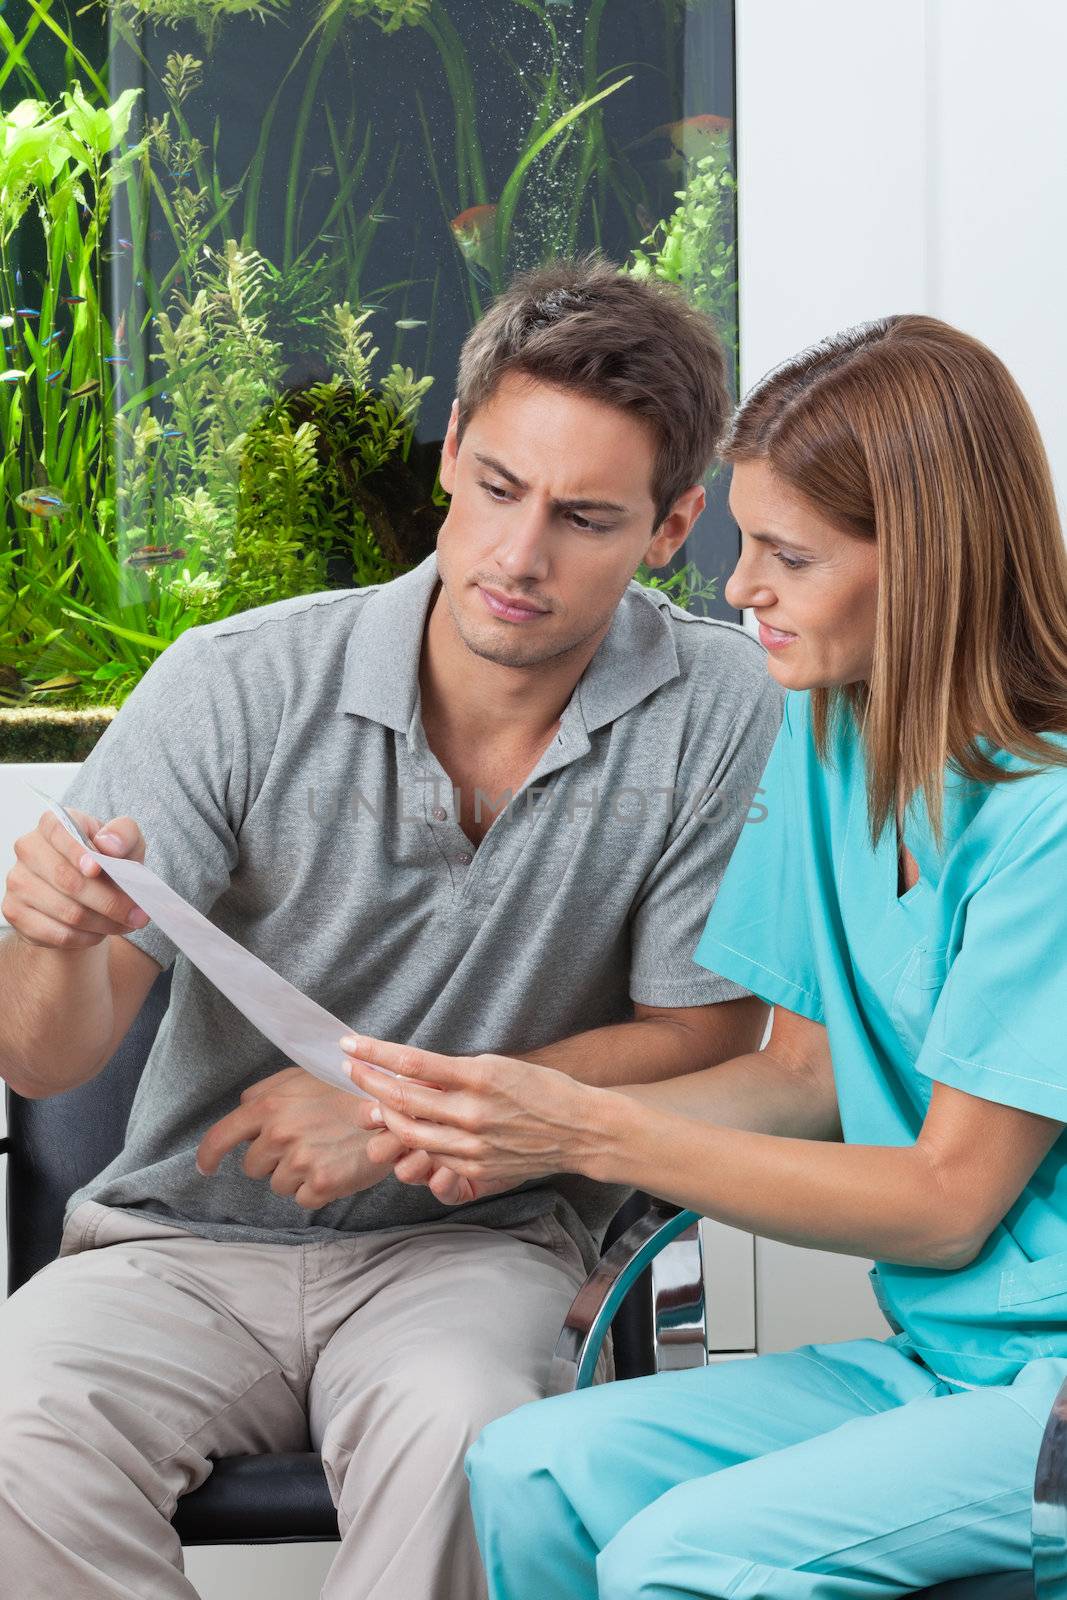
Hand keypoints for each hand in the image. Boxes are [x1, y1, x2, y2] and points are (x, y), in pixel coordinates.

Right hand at [3, 809, 149, 949]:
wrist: (87, 896)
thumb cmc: (108, 862)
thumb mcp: (126, 844)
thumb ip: (124, 834)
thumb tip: (108, 844)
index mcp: (52, 823)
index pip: (58, 831)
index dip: (77, 851)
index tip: (98, 868)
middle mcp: (28, 849)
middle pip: (66, 879)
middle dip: (109, 900)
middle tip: (138, 913)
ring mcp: (18, 882)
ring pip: (66, 911)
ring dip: (104, 922)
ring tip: (127, 923)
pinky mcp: (17, 913)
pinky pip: (58, 933)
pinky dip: (87, 937)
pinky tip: (101, 932)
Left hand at [195, 1065, 472, 1209]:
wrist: (393, 1103)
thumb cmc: (348, 1087)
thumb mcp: (302, 1076)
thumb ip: (267, 1092)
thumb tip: (243, 1108)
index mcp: (268, 1106)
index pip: (220, 1138)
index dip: (209, 1156)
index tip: (207, 1168)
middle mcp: (279, 1134)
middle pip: (253, 1167)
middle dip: (272, 1159)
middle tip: (304, 1142)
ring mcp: (300, 1161)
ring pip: (279, 1185)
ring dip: (297, 1174)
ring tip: (326, 1151)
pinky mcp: (322, 1184)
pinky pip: (304, 1199)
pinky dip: (317, 1188)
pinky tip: (336, 1165)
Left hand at [340, 1034, 604, 1191]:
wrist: (579, 1129)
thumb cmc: (541, 1089)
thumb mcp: (499, 1065)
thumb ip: (454, 1071)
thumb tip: (409, 1069)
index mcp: (480, 1076)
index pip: (412, 1063)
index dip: (375, 1053)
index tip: (350, 1044)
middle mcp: (473, 1111)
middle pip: (402, 1099)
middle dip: (369, 1082)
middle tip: (352, 1068)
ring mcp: (473, 1144)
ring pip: (410, 1132)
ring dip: (384, 1114)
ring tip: (373, 1100)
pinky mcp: (477, 1168)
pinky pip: (432, 1155)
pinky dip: (415, 1139)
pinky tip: (408, 1127)